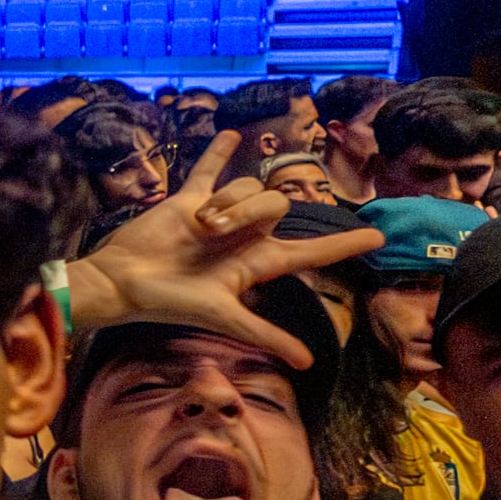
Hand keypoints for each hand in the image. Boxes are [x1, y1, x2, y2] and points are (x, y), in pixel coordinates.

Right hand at [70, 130, 381, 367]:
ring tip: (196, 224)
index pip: (311, 252)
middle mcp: (244, 239)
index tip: (377, 237)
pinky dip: (219, 153)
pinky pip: (210, 171)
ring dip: (224, 201)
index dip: (343, 245)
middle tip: (212, 231)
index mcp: (256, 265)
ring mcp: (218, 216)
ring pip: (246, 187)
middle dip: (248, 212)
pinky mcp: (189, 200)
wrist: (123, 281)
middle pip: (275, 206)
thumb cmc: (170, 303)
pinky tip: (231, 135)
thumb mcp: (222, 316)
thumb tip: (308, 364)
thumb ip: (265, 334)